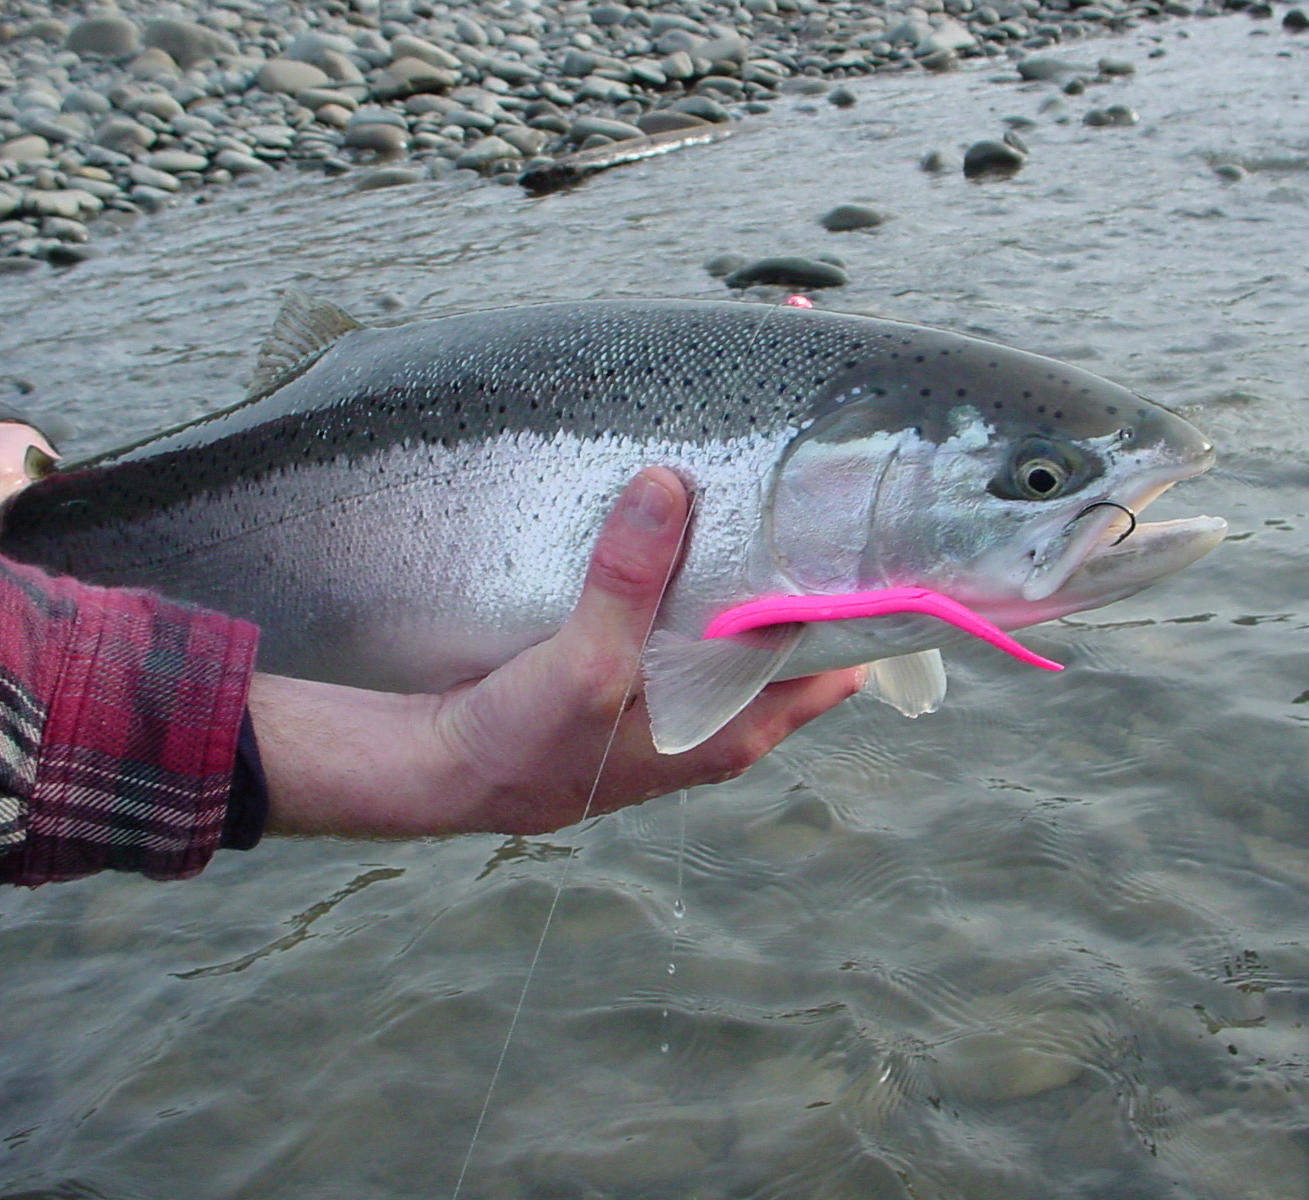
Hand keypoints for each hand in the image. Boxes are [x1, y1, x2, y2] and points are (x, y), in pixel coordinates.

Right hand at [254, 468, 864, 836]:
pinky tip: (676, 530)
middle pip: (790, 640)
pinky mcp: (636, 677)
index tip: (865, 534)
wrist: (442, 773)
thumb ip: (629, 583)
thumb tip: (668, 488)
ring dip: (740, 573)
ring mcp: (680, 699)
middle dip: (801, 576)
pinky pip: (684, 620)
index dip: (855, 606)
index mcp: (736, 729)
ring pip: (735, 628)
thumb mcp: (588, 666)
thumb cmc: (527, 745)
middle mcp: (720, 718)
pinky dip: (691, 580)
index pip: (834, 665)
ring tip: (749, 494)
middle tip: (807, 493)